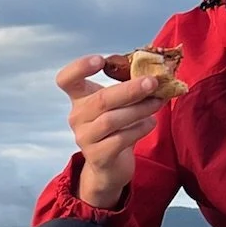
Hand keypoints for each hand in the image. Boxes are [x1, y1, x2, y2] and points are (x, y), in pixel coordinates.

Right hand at [56, 55, 171, 206]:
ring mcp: (85, 138)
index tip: (101, 60)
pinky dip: (139, 129)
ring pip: (111, 120)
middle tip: (153, 82)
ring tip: (158, 102)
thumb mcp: (119, 104)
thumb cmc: (117, 127)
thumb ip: (131, 86)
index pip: (66, 79)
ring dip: (139, 109)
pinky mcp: (98, 157)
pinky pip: (120, 139)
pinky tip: (151, 123)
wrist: (110, 166)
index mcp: (80, 98)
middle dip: (130, 90)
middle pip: (100, 100)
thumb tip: (159, 71)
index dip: (79, 67)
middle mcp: (77, 117)